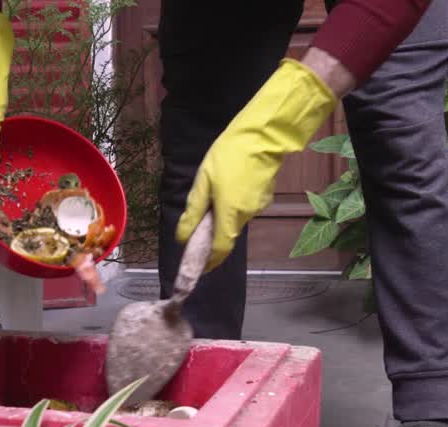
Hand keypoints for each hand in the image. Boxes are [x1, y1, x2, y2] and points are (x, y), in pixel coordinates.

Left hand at [176, 57, 339, 271]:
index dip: (209, 262)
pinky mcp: (265, 197)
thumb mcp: (203, 182)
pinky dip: (233, 205)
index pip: (220, 249)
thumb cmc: (229, 155)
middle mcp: (247, 216)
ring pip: (235, 220)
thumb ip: (193, 212)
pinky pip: (244, 208)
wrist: (264, 134)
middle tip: (197, 225)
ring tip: (212, 195)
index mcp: (230, 215)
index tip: (199, 269)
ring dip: (223, 216)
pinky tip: (228, 185)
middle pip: (227, 234)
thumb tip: (183, 237)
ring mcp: (258, 207)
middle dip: (212, 235)